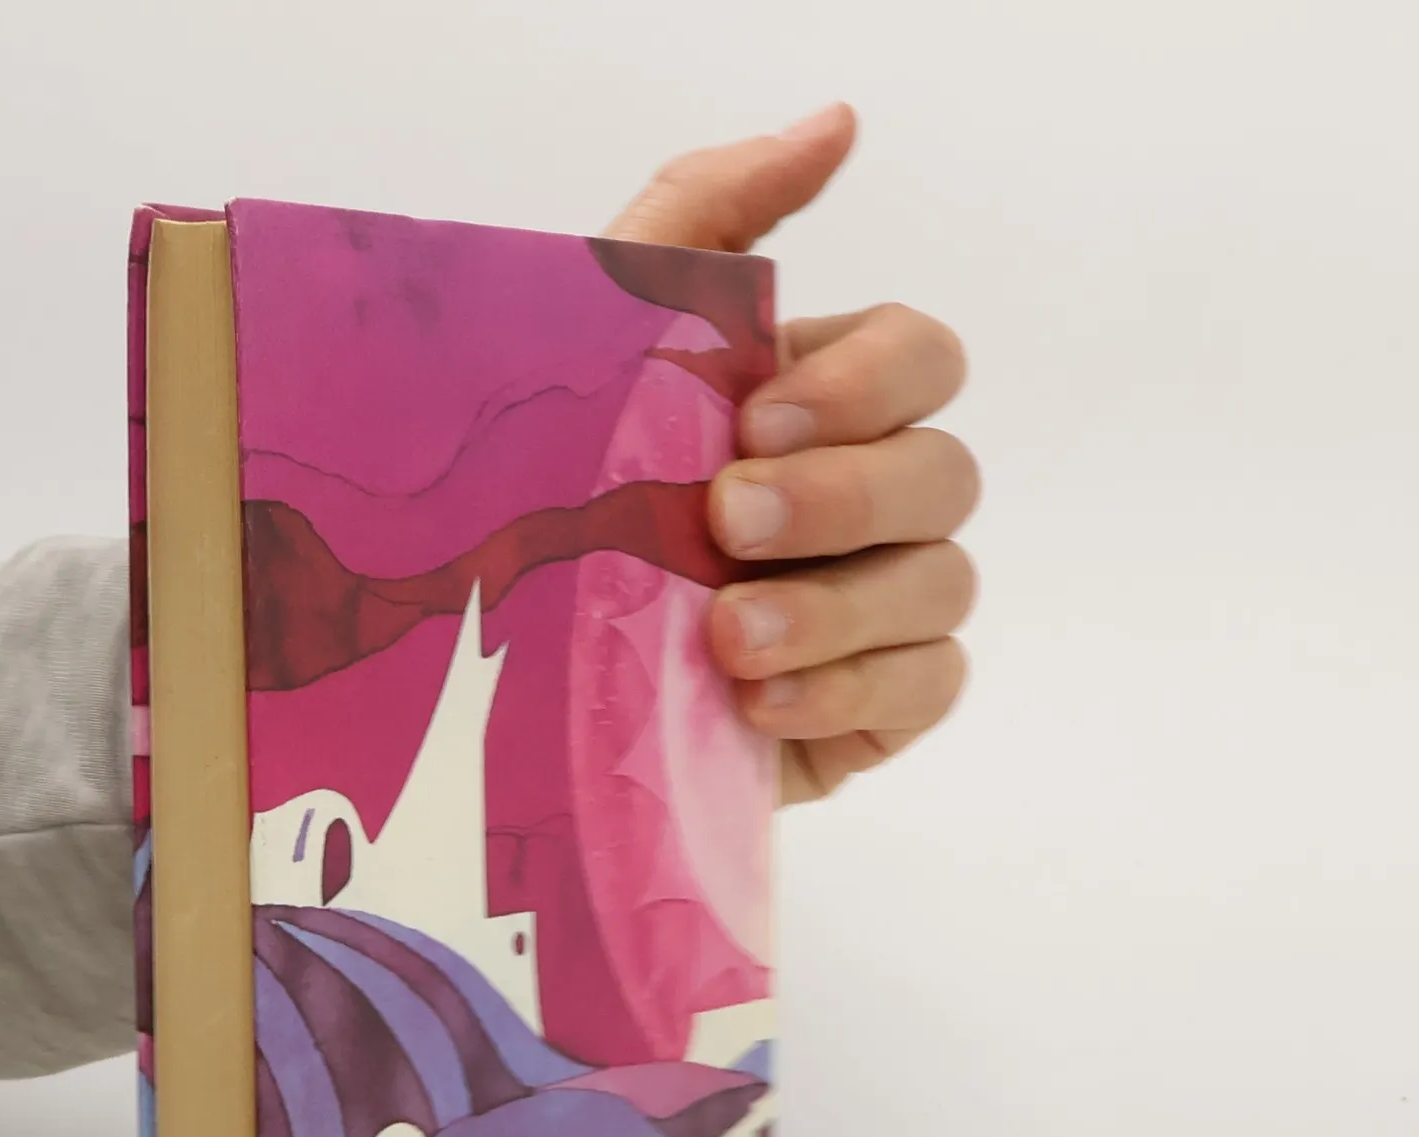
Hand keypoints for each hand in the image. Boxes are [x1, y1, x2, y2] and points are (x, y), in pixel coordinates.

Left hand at [607, 105, 979, 803]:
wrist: (498, 685)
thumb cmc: (543, 500)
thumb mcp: (594, 339)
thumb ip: (705, 214)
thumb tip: (838, 121)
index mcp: (812, 406)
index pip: (918, 358)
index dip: (864, 384)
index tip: (754, 421)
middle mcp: (862, 501)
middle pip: (945, 472)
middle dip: (842, 498)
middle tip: (727, 523)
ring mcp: (874, 609)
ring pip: (943, 583)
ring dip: (836, 608)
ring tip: (728, 637)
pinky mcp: (870, 708)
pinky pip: (927, 685)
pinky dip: (853, 690)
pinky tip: (761, 703)